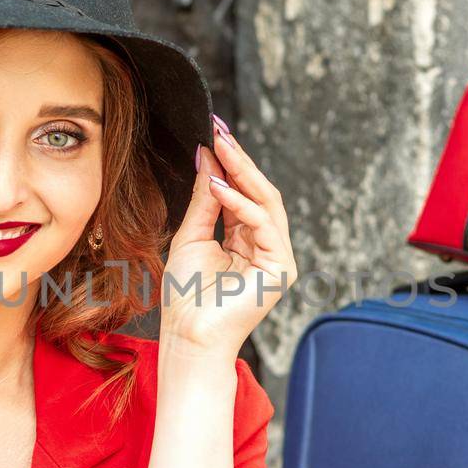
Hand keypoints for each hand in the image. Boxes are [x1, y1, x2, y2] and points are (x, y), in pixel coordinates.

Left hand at [160, 115, 297, 353]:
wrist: (187, 337)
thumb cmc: (186, 297)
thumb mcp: (191, 236)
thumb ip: (204, 199)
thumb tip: (208, 157)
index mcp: (247, 241)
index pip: (244, 194)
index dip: (230, 164)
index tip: (213, 133)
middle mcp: (267, 247)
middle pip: (260, 193)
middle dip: (239, 160)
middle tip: (220, 130)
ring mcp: (278, 258)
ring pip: (267, 203)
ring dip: (242, 172)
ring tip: (220, 147)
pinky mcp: (281, 269)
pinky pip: (264, 225)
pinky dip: (242, 204)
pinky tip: (220, 187)